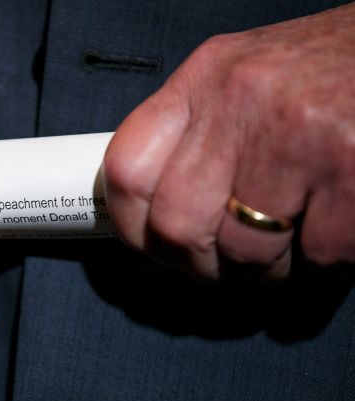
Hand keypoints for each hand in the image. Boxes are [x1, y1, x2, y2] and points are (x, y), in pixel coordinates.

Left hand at [104, 4, 354, 279]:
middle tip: (230, 263)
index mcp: (203, 79)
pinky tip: (339, 219)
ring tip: (294, 234)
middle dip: (203, 266)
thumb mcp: (244, 89)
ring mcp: (296, 130)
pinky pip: (315, 257)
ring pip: (244, 253)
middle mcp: (241, 97)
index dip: (130, 228)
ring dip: (269, 266)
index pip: (125, 169)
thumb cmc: (328, 78)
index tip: (151, 251)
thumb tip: (150, 233)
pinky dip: (327, 258)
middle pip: (175, 226)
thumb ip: (195, 150)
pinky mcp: (351, 164)